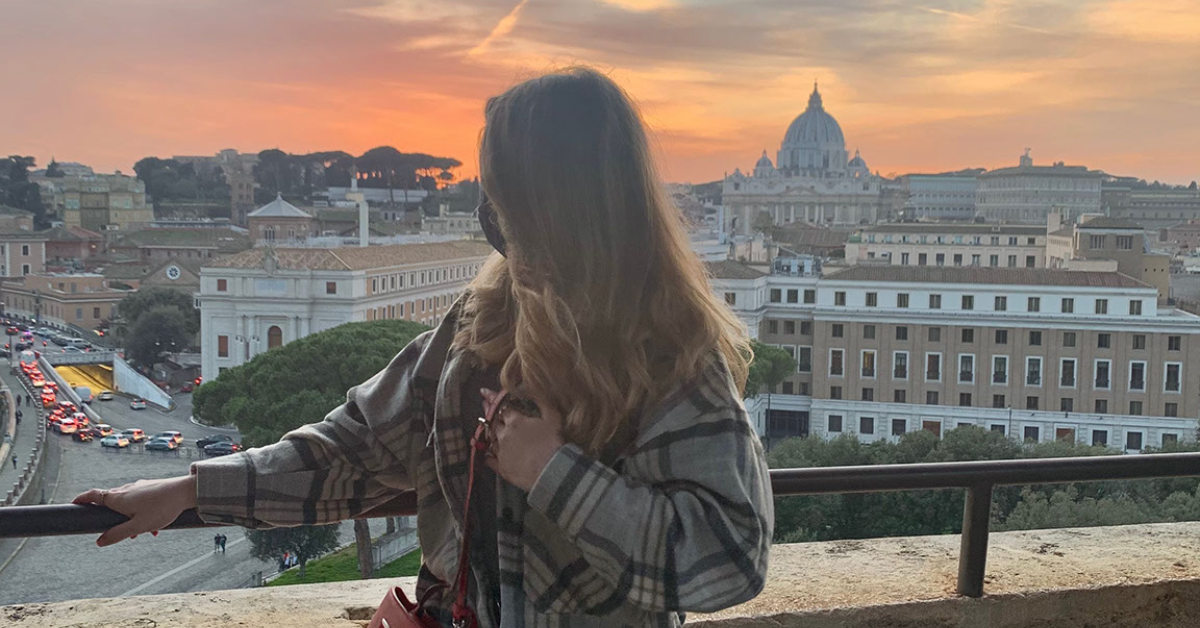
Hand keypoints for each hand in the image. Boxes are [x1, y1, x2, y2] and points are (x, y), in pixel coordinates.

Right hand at [73, 475, 197, 546]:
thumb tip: (99, 541)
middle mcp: (126, 489)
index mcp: (118, 498)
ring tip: (143, 532)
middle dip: (111, 517)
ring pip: (128, 504)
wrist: (186, 491)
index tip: (74, 503)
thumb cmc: (162, 508)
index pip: (94, 495)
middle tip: (116, 531)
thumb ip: (118, 534)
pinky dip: (142, 513)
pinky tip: (155, 526)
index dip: (82, 499)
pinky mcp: (151, 487)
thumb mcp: (138, 526)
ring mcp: (139, 487)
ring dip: (130, 518)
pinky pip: (141, 501)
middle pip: (110, 501)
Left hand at [480, 388, 564, 491]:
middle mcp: (504, 434)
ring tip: (486, 428)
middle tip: (483, 404)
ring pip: (491, 439)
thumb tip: (534, 390)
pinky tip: (487, 453)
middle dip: (489, 412)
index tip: (486, 393)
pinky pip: (489, 459)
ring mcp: (501, 451)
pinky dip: (488, 455)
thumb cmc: (553, 443)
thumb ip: (543, 402)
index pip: (503, 409)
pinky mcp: (501, 467)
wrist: (550, 470)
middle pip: (494, 422)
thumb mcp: (553, 418)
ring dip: (490, 433)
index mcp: (515, 421)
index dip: (496, 400)